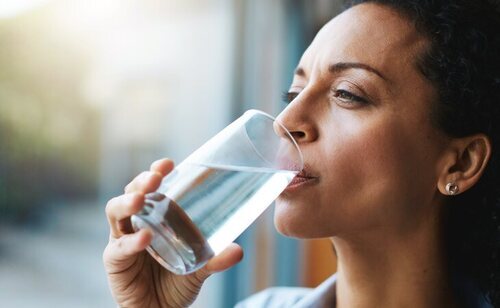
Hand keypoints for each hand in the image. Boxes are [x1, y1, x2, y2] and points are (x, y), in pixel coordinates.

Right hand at [103, 158, 243, 307]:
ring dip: (127, 202)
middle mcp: (135, 223)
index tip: (169, 163)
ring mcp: (121, 240)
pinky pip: (118, 248)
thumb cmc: (176, 283)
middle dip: (141, 182)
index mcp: (154, 217)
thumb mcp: (200, 268)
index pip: (152, 188)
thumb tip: (239, 250)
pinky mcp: (114, 261)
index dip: (156, 172)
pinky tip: (145, 238)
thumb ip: (216, 259)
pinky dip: (131, 242)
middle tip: (155, 178)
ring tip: (141, 199)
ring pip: (115, 212)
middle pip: (131, 193)